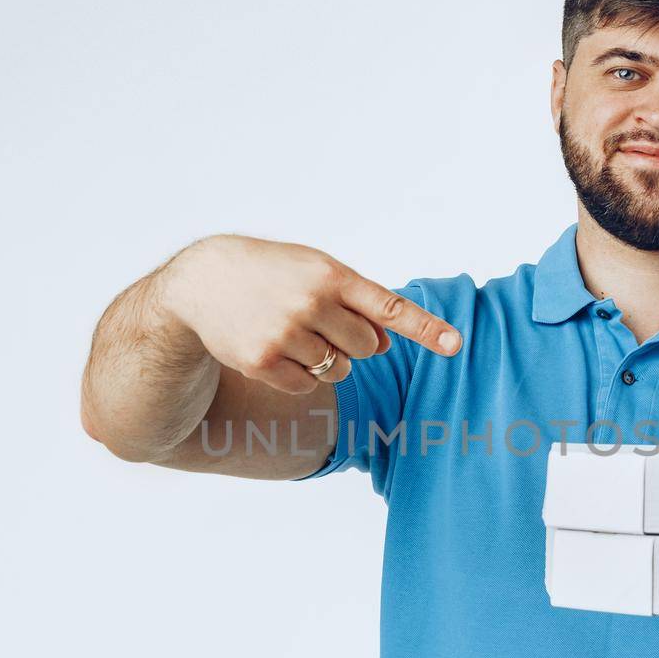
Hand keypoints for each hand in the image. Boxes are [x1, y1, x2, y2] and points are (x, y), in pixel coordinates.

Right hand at [160, 234, 461, 394]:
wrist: (204, 281)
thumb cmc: (272, 273)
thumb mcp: (316, 271)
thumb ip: (357, 303)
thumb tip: (387, 344)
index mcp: (331, 275)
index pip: (388, 307)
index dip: (425, 328)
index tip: (455, 344)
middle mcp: (311, 303)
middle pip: (367, 347)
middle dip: (354, 343)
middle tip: (322, 322)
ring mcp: (286, 334)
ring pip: (340, 369)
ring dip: (327, 359)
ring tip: (294, 331)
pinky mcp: (263, 362)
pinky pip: (309, 386)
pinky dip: (301, 375)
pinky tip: (276, 349)